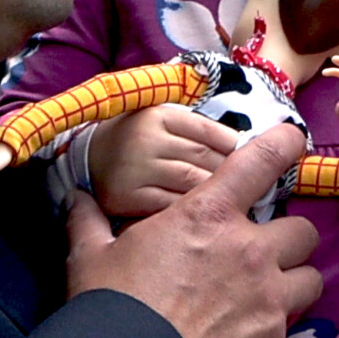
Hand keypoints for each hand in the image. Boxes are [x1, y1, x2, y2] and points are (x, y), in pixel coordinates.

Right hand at [66, 125, 319, 337]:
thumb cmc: (111, 311)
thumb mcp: (90, 259)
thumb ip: (89, 223)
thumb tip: (75, 199)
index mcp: (207, 216)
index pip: (260, 162)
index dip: (283, 144)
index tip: (293, 139)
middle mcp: (249, 249)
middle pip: (302, 229)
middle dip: (288, 238)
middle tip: (262, 253)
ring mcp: (269, 295)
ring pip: (311, 276)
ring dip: (294, 281)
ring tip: (267, 294)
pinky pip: (293, 322)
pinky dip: (277, 324)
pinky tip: (248, 335)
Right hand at [89, 103, 238, 218]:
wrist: (82, 161)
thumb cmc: (135, 142)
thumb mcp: (160, 123)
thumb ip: (195, 132)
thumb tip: (243, 146)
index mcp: (159, 115)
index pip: (212, 133)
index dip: (239, 150)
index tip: (255, 163)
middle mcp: (146, 139)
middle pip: (206, 158)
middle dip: (235, 177)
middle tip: (252, 190)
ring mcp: (135, 169)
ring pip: (194, 183)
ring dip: (219, 197)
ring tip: (232, 207)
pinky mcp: (126, 198)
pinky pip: (172, 206)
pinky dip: (192, 215)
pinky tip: (204, 222)